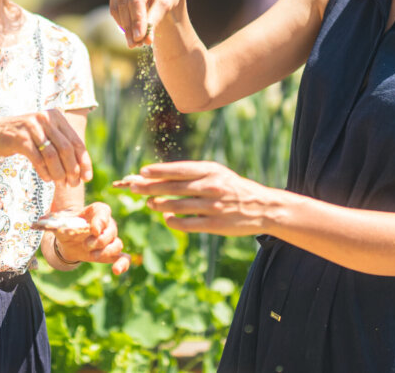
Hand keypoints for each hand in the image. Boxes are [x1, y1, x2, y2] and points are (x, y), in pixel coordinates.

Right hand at [0, 109, 91, 185]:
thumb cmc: (24, 138)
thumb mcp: (45, 136)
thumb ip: (62, 146)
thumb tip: (82, 170)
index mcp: (56, 116)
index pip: (76, 142)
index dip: (84, 161)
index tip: (87, 178)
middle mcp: (46, 118)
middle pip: (66, 149)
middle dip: (73, 170)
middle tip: (73, 184)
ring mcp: (33, 127)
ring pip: (53, 155)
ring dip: (59, 173)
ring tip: (60, 184)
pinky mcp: (20, 138)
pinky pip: (38, 159)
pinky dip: (45, 171)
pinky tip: (47, 179)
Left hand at [52, 202, 130, 274]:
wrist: (69, 238)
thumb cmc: (65, 225)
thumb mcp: (58, 222)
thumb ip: (51, 221)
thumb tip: (39, 221)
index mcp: (95, 212)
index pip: (104, 212)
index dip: (101, 220)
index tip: (94, 229)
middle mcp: (106, 224)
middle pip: (111, 230)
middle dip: (99, 239)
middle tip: (86, 245)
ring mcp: (110, 239)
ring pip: (117, 244)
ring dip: (106, 251)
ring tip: (92, 255)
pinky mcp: (110, 254)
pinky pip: (123, 258)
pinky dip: (122, 264)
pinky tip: (116, 271)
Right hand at [109, 0, 184, 47]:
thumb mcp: (166, 3)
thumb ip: (155, 18)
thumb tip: (146, 39)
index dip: (137, 19)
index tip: (140, 37)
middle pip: (125, 5)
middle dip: (131, 27)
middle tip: (137, 44)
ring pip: (117, 9)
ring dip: (125, 28)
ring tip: (135, 44)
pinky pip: (115, 11)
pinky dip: (122, 24)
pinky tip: (131, 34)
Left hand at [118, 161, 277, 236]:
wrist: (262, 207)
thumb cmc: (233, 188)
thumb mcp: (217, 173)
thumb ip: (194, 174)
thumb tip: (161, 175)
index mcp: (211, 171)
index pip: (179, 170)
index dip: (159, 171)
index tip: (142, 172)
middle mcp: (210, 187)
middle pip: (173, 187)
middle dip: (150, 187)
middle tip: (133, 187)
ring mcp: (212, 206)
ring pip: (176, 206)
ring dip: (159, 204)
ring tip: (149, 203)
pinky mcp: (213, 225)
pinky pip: (185, 224)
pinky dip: (172, 221)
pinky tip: (166, 217)